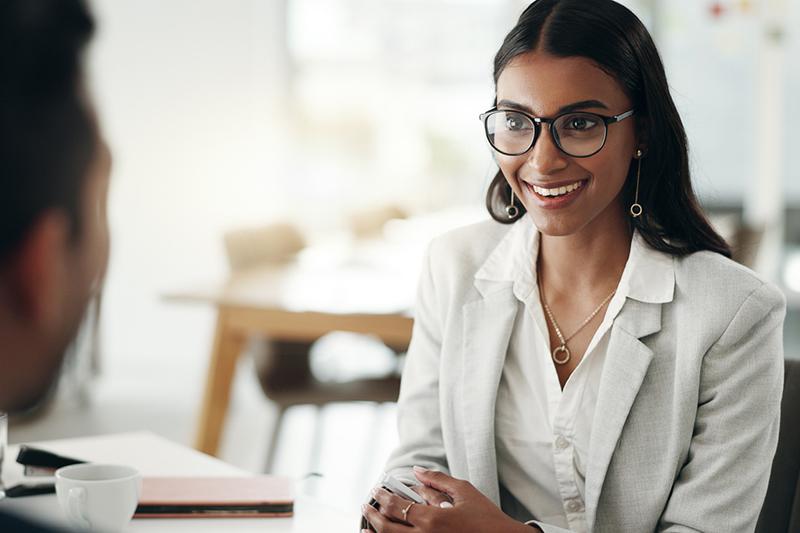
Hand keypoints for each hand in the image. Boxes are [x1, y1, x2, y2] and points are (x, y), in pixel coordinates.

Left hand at [362, 466, 532, 532]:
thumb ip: (437, 480)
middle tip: (366, 506)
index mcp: (432, 519)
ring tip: (367, 526)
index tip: (376, 491)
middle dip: (373, 515)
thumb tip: (416, 471)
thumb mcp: (464, 492)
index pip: (397, 507)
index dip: (383, 497)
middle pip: (387, 528)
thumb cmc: (486, 518)